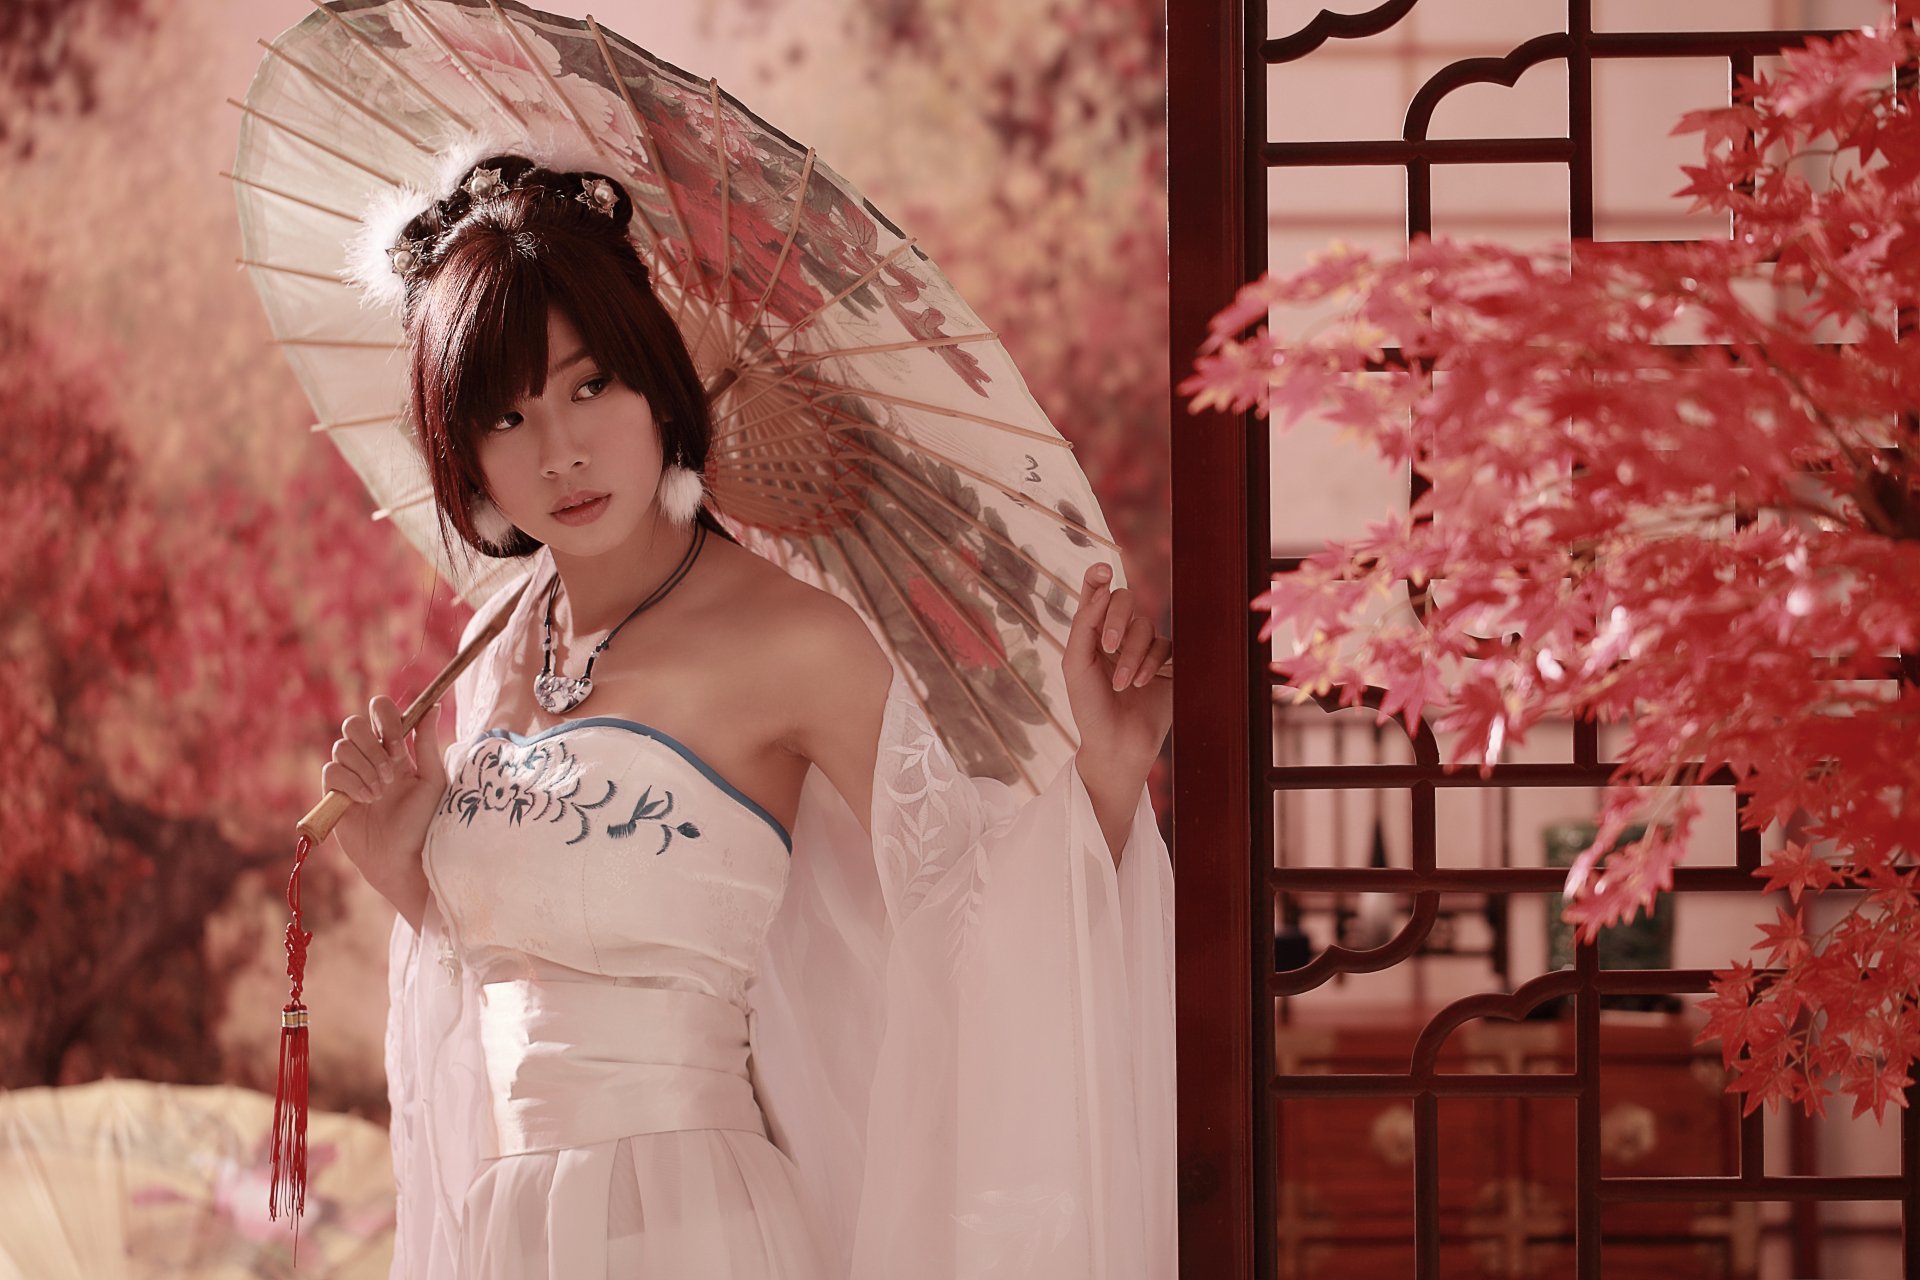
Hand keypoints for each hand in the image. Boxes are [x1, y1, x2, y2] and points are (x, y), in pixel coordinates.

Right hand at [322, 694, 445, 910]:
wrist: (402, 856)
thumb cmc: (422, 820)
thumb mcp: (432, 779)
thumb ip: (427, 743)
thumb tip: (432, 707)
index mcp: (394, 748)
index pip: (380, 711)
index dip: (385, 717)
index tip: (398, 740)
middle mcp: (369, 757)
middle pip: (353, 724)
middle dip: (373, 744)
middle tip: (391, 769)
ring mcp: (350, 774)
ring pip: (342, 747)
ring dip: (365, 768)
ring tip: (381, 793)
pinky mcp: (334, 793)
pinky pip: (331, 770)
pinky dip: (351, 782)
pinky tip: (366, 800)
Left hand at [1063, 561, 1172, 775]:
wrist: (1116, 744)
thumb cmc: (1090, 708)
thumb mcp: (1076, 664)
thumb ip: (1085, 624)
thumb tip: (1104, 588)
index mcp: (1092, 632)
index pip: (1096, 593)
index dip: (1098, 576)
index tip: (1102, 571)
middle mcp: (1118, 634)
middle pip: (1124, 600)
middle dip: (1116, 619)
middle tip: (1108, 646)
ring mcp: (1145, 647)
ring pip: (1145, 625)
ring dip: (1131, 654)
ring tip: (1123, 685)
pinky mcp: (1168, 663)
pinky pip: (1164, 646)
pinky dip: (1150, 663)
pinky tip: (1142, 684)